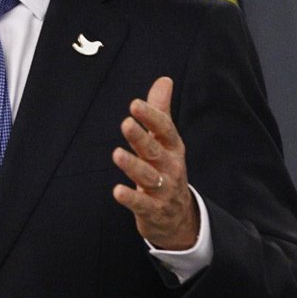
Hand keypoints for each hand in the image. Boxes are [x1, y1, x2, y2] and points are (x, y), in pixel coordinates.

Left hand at [111, 76, 199, 250]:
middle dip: (141, 137)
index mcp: (173, 148)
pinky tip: (117, 191)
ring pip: (148, 177)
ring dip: (133, 166)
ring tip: (117, 154)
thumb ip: (161, 111)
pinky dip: (131, 198)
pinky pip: (142, 204)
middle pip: (155, 150)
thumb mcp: (166, 142)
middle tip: (126, 123)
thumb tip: (164, 79)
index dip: (151, 117)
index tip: (135, 104)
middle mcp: (170, 167)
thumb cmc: (166, 170)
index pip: (165, 129)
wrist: (179, 218)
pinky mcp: (154, 210)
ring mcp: (164, 190)